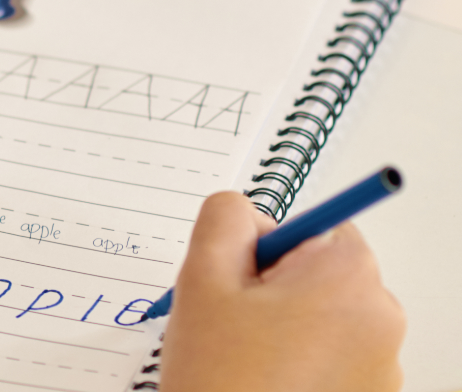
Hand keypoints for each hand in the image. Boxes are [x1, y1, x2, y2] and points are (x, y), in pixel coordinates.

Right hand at [160, 192, 403, 391]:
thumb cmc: (222, 379)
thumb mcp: (202, 280)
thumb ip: (223, 220)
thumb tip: (243, 210)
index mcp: (348, 276)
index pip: (313, 226)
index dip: (265, 251)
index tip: (239, 285)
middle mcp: (382, 318)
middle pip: (321, 274)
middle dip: (274, 291)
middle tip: (230, 326)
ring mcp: (382, 368)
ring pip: (324, 320)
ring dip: (285, 331)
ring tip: (243, 364)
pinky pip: (333, 362)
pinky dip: (299, 367)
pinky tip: (261, 386)